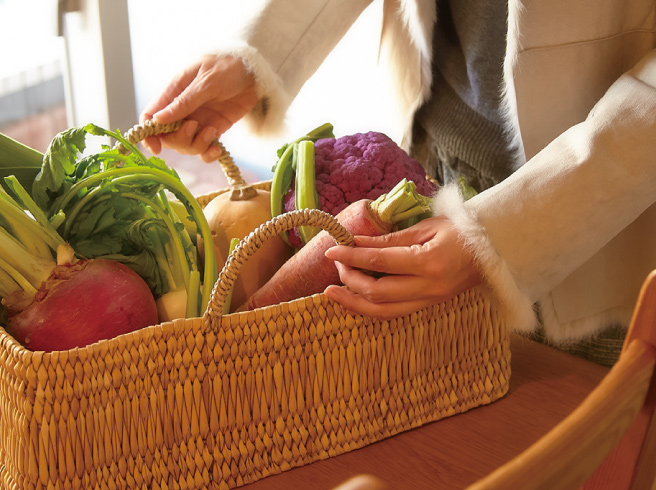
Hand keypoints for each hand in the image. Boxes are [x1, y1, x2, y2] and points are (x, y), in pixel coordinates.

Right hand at [140, 54, 258, 161]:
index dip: (149, 135)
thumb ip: (183, 102)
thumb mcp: (205, 81)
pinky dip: (209, 153)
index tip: (156, 148)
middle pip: (168, 137)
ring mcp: (199, 121)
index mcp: (173, 93)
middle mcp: (183, 110)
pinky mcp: (215, 129)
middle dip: (179, 140)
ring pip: (187, 145)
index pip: (150, 117)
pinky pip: (205, 148)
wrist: (255, 70)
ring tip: (211, 132)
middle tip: (194, 128)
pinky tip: (217, 149)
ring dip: (197, 146)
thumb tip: (157, 120)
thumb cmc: (228, 66)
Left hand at [323, 217, 483, 319]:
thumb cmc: (461, 232)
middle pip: (377, 292)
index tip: (332, 249)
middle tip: (336, 265)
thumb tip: (356, 242)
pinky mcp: (428, 306)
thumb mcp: (427, 227)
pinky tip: (354, 300)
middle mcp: (428, 287)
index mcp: (428, 262)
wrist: (494, 251)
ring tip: (333, 292)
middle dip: (350, 280)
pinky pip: (393, 313)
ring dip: (354, 303)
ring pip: (383, 312)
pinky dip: (370, 308)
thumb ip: (391, 238)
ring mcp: (429, 301)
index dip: (352, 256)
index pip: (380, 262)